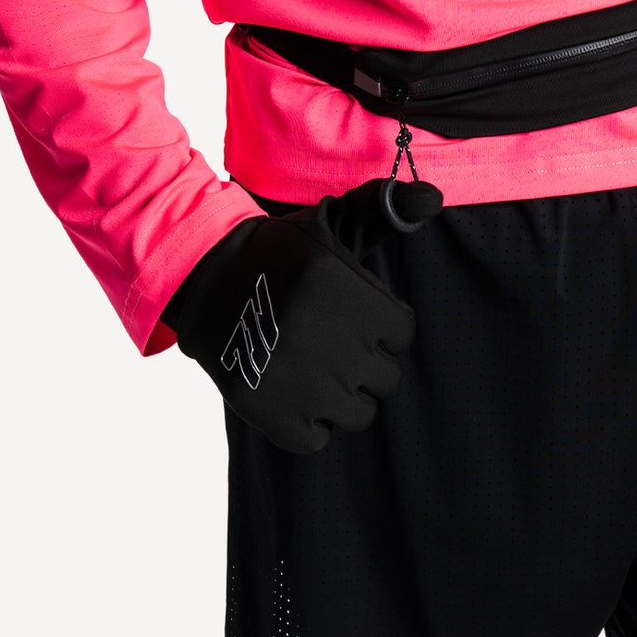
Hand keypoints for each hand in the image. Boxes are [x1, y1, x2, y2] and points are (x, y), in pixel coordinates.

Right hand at [163, 175, 442, 452]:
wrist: (202, 280)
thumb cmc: (279, 255)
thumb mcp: (330, 224)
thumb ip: (385, 212)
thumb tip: (433, 197)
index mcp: (348, 294)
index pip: (402, 333)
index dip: (382, 324)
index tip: (357, 316)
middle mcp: (330, 342)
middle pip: (385, 377)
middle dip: (366, 361)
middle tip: (334, 344)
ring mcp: (301, 384)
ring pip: (358, 414)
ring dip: (343, 397)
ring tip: (316, 370)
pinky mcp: (270, 414)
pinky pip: (316, 439)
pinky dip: (309, 425)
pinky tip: (294, 395)